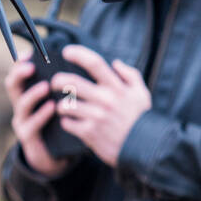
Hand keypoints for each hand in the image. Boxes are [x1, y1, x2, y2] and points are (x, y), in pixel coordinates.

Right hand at [4, 45, 72, 177]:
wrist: (54, 157)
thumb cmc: (58, 125)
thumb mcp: (58, 103)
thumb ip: (62, 88)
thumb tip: (76, 66)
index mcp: (28, 94)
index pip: (19, 74)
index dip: (20, 63)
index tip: (29, 53)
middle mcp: (21, 106)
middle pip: (12, 86)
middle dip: (19, 74)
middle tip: (31, 66)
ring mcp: (22, 122)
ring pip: (21, 104)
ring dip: (33, 94)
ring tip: (45, 86)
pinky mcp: (28, 137)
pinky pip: (32, 124)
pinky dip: (41, 115)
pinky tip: (52, 108)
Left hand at [50, 44, 151, 167]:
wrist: (146, 149)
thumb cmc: (141, 120)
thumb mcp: (142, 94)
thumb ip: (131, 76)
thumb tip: (115, 63)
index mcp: (117, 88)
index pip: (95, 63)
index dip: (79, 54)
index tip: (67, 52)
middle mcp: (105, 100)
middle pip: (72, 82)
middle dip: (58, 80)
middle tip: (54, 82)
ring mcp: (96, 116)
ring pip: (65, 105)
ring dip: (61, 105)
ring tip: (64, 107)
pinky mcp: (90, 133)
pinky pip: (68, 123)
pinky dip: (66, 122)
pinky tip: (70, 123)